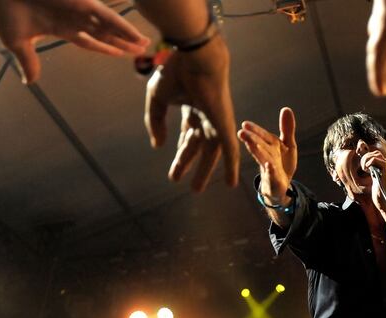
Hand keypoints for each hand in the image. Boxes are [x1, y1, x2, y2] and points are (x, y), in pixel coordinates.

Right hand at [0, 0, 149, 83]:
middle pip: (104, 33)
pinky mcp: (83, 2)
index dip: (104, 48)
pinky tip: (137, 37)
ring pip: (111, 26)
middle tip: (140, 52)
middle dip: (121, 42)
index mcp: (59, 26)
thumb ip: (28, 61)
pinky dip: (124, 27)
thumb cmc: (4, 9)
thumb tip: (30, 82)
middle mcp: (73, 17)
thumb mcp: (16, 42)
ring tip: (145, 45)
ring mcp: (79, 8)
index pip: (87, 40)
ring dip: (128, 36)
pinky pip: (109, 17)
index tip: (118, 54)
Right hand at [144, 35, 238, 191]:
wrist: (195, 58)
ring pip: (212, 152)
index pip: (187, 135)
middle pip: (199, 146)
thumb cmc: (176, 72)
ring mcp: (217, 121)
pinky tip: (231, 183)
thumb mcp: (157, 99)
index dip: (180, 153)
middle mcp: (206, 116)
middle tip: (183, 183)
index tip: (174, 170)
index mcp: (192, 108)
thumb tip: (158, 145)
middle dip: (190, 165)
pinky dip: (231, 167)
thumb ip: (155, 122)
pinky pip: (230, 150)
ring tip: (196, 190)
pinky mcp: (225, 125)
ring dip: (204, 171)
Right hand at [237, 107, 297, 201]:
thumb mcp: (288, 144)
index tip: (245, 124)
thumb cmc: (282, 164)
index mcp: (270, 145)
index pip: (261, 136)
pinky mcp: (274, 180)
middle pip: (259, 146)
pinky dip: (271, 170)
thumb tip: (286, 108)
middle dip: (251, 139)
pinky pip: (272, 175)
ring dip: (257, 152)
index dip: (254, 130)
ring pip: (263, 159)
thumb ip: (287, 128)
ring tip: (251, 144)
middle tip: (241, 132)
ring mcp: (269, 169)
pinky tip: (269, 166)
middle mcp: (267, 156)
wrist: (280, 187)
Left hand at [360, 149, 385, 213]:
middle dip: (366, 157)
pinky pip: (379, 161)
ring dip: (367, 159)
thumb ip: (373, 174)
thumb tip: (367, 170)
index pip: (377, 155)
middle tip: (363, 167)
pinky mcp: (385, 174)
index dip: (368, 156)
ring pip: (377, 155)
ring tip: (365, 168)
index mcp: (383, 169)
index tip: (363, 166)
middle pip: (377, 153)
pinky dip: (370, 162)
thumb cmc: (380, 196)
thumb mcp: (374, 182)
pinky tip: (367, 170)